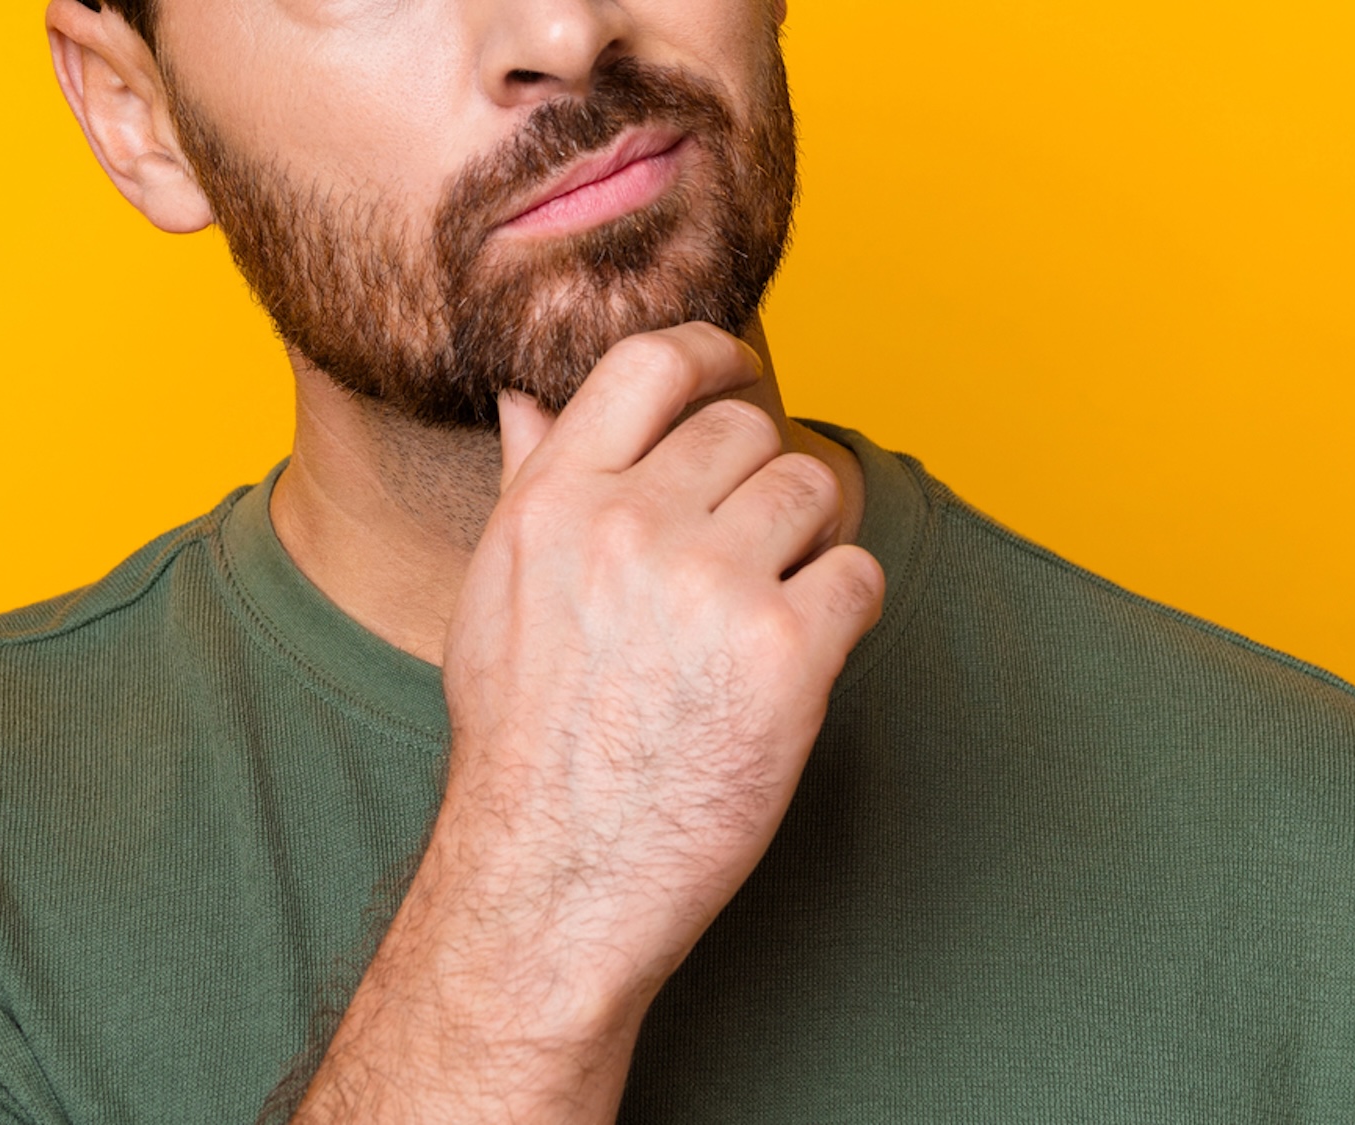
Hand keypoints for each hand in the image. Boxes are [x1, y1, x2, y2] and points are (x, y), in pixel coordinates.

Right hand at [437, 321, 884, 995]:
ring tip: (767, 610)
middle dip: (762, 480)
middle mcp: (630, 526)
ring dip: (809, 542)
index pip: (651, 363)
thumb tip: (527, 399)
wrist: (556, 876)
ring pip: (814, 491)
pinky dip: (845, 611)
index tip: (738, 371)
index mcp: (555, 502)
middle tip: (751, 550)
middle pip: (749, 430)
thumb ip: (527, 485)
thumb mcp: (495, 596)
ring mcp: (711, 585)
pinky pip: (859, 576)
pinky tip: (799, 658)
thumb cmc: (525, 743)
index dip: (712, 355)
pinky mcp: (786, 653)